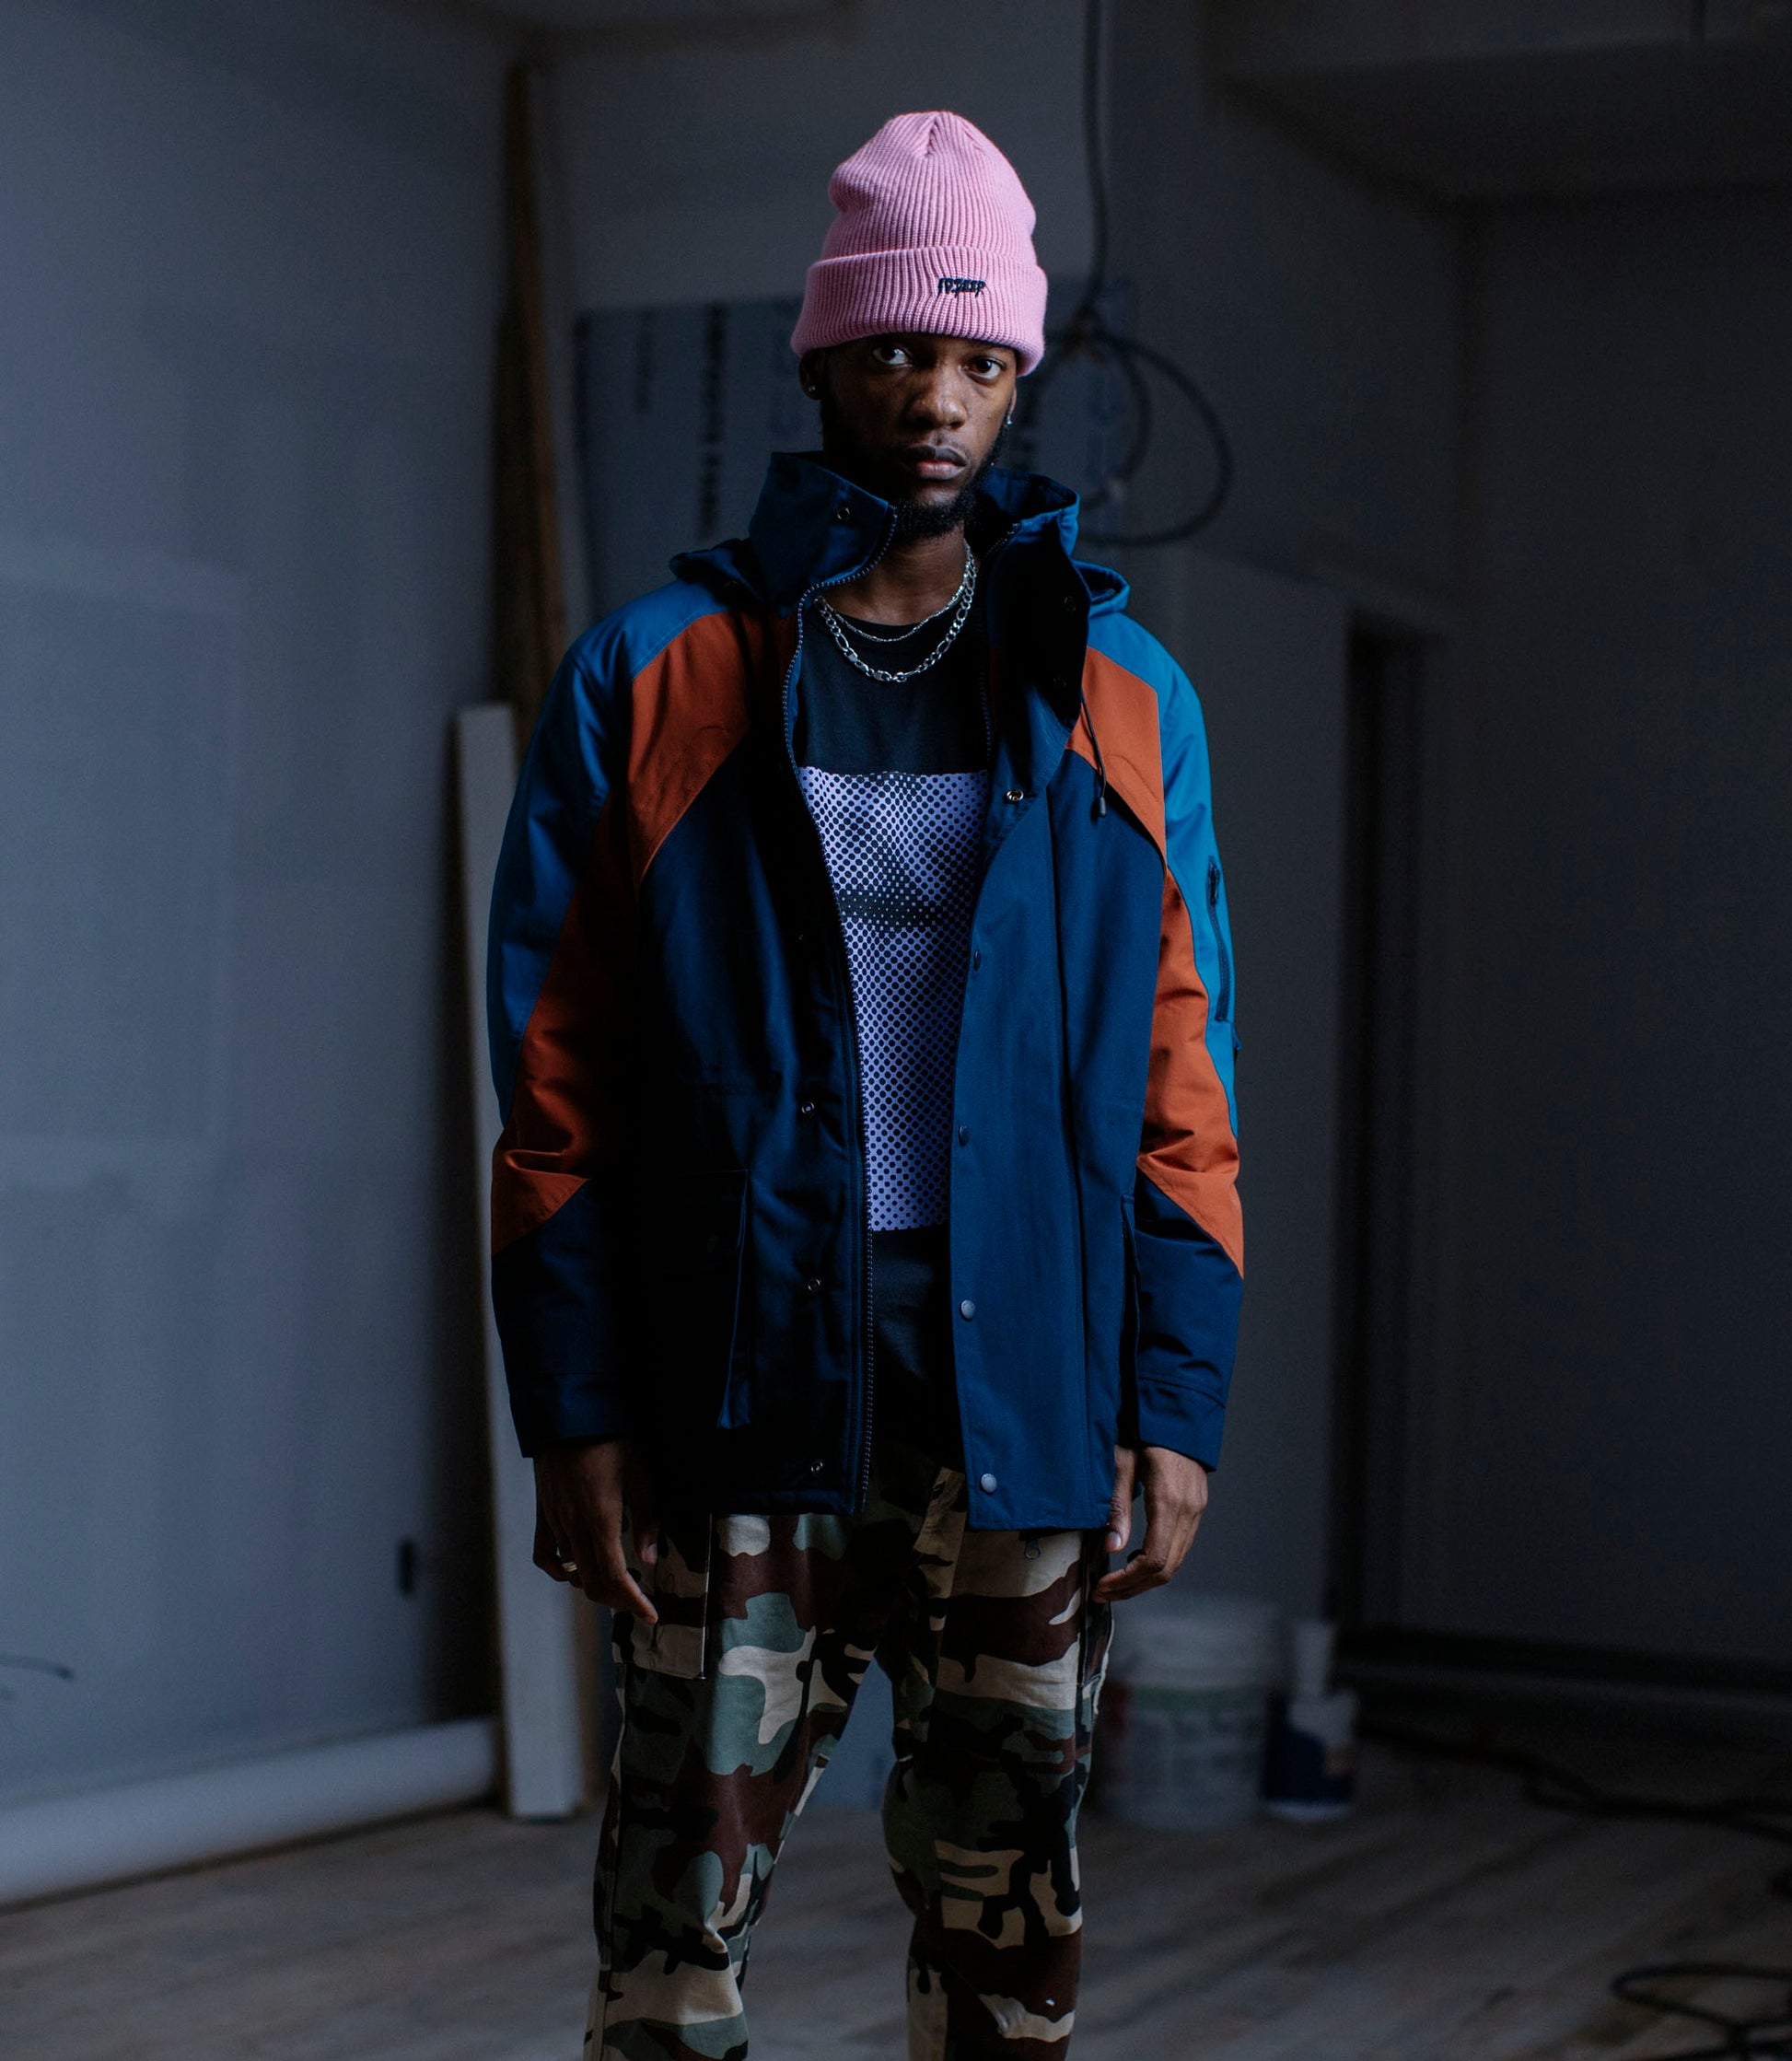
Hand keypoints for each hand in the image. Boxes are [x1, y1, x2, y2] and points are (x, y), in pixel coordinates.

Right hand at [532, 1437, 659, 1618]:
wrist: (570, 1414)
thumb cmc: (612, 1439)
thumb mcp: (641, 1473)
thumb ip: (646, 1519)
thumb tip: (648, 1560)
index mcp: (600, 1520)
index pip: (614, 1576)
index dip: (632, 1601)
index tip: (650, 1614)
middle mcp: (573, 1527)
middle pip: (591, 1581)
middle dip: (617, 1599)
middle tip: (638, 1603)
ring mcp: (554, 1520)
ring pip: (570, 1570)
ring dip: (593, 1585)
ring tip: (616, 1587)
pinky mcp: (543, 1511)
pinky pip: (544, 1552)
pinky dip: (559, 1569)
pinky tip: (574, 1569)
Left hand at [1094, 1443, 1208, 1601]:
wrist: (1176, 1411)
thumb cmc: (1144, 1431)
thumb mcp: (1121, 1463)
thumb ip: (1117, 1506)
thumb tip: (1111, 1548)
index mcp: (1168, 1501)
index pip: (1154, 1560)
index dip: (1128, 1581)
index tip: (1103, 1586)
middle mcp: (1188, 1510)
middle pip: (1167, 1569)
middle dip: (1134, 1587)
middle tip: (1103, 1592)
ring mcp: (1196, 1509)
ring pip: (1176, 1560)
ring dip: (1146, 1578)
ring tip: (1115, 1581)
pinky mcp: (1197, 1506)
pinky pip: (1180, 1545)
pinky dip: (1159, 1560)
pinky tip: (1135, 1557)